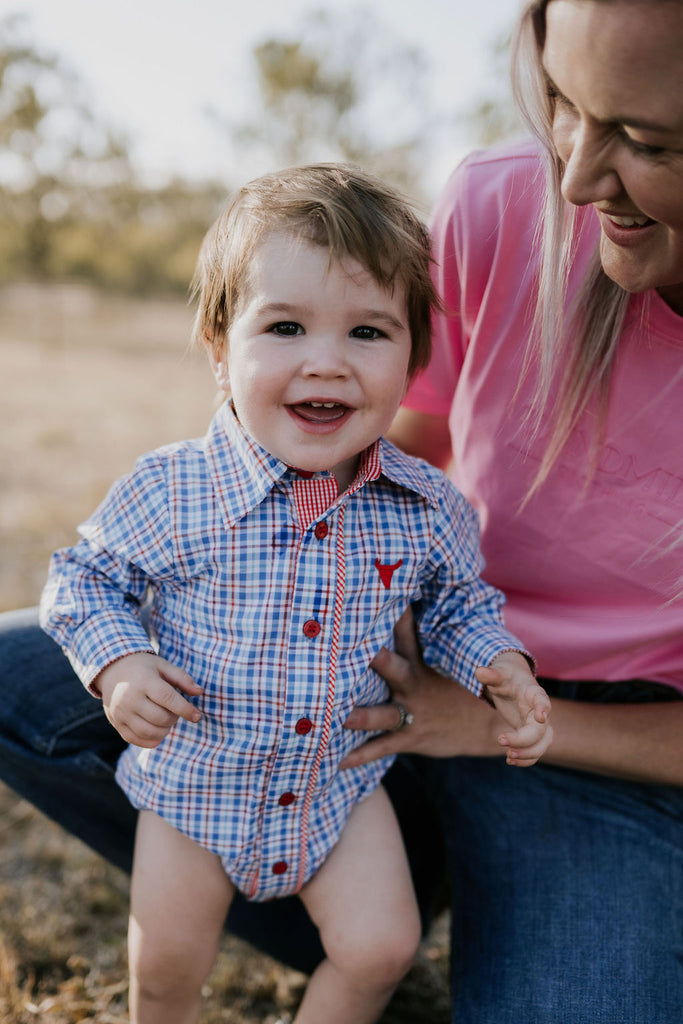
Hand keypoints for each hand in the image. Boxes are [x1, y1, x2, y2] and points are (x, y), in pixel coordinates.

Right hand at [96, 652, 201, 747]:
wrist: (112, 670)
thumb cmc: (144, 668)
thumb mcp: (163, 666)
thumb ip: (182, 678)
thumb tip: (200, 692)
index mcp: (144, 680)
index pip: (167, 698)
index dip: (185, 709)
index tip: (197, 716)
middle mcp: (130, 697)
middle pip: (160, 717)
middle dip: (174, 718)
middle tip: (175, 711)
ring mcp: (121, 712)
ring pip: (148, 731)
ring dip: (164, 730)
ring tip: (166, 720)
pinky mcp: (116, 723)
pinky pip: (134, 739)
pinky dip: (150, 740)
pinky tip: (158, 733)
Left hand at [341, 608, 504, 768]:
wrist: (489, 725)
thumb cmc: (458, 685)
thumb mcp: (449, 658)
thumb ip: (421, 637)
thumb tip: (410, 599)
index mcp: (422, 662)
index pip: (406, 632)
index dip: (394, 614)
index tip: (377, 593)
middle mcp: (414, 685)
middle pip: (391, 667)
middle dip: (373, 658)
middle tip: (347, 650)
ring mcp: (412, 712)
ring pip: (381, 714)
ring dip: (360, 716)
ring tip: (338, 715)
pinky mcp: (410, 737)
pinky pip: (382, 747)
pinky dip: (361, 755)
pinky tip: (339, 761)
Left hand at [476, 652, 552, 766]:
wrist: (513, 682)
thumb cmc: (506, 676)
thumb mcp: (498, 673)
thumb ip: (491, 674)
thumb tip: (479, 671)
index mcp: (533, 692)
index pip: (542, 699)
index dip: (544, 708)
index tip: (541, 717)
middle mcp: (539, 710)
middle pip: (541, 730)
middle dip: (524, 740)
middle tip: (500, 741)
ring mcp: (537, 724)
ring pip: (543, 744)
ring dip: (528, 754)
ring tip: (508, 758)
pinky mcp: (531, 734)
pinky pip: (536, 750)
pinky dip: (526, 759)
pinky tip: (509, 760)